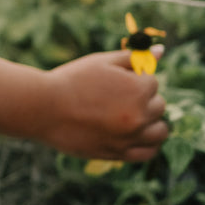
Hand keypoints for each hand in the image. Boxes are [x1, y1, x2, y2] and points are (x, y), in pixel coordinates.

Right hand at [39, 50, 168, 160]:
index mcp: (138, 89)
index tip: (115, 82)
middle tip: (117, 98)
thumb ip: (134, 58)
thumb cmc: (71, 80)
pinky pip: (148, 152)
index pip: (153, 82)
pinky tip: (136, 134)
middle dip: (143, 100)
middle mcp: (139, 115)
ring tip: (131, 117)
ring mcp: (129, 137)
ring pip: (160, 131)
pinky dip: (149, 144)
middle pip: (158, 106)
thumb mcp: (102, 62)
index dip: (135, 79)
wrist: (42, 108)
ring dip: (151, 122)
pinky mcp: (118, 153)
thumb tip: (162, 51)